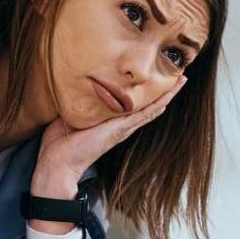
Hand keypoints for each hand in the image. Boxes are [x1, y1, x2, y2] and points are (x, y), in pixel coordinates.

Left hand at [33, 74, 187, 197]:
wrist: (58, 162)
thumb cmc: (61, 141)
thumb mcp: (72, 113)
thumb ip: (79, 100)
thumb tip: (74, 82)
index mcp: (111, 121)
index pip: (134, 104)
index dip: (146, 91)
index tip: (157, 76)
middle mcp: (122, 125)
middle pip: (149, 106)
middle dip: (164, 91)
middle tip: (179, 76)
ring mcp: (123, 128)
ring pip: (151, 109)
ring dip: (167, 95)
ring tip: (181, 81)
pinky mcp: (119, 130)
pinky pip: (143, 116)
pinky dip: (157, 106)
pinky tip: (167, 97)